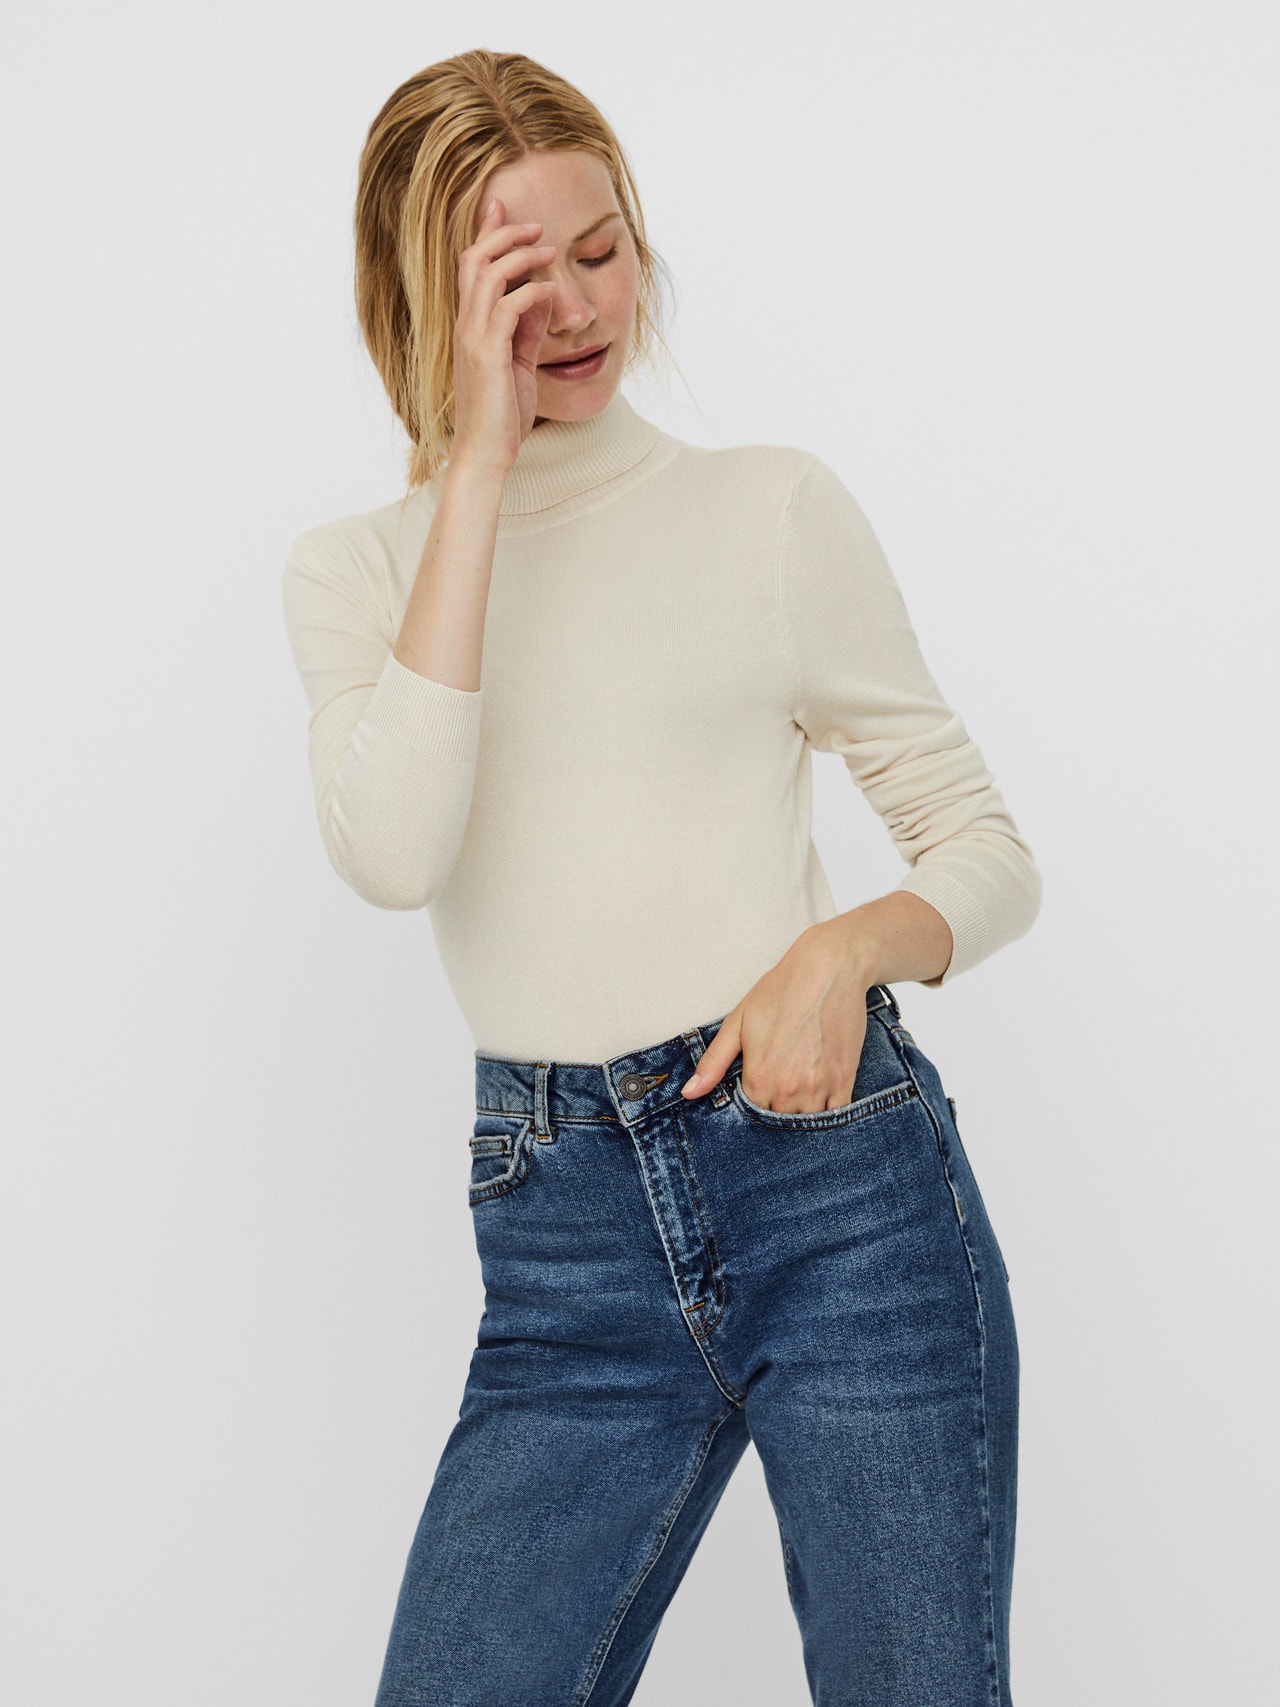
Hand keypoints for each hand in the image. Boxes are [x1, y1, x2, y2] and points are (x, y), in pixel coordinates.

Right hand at [450, 195, 556, 475]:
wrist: (485, 453)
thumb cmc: (501, 416)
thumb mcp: (518, 365)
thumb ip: (527, 331)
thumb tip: (542, 296)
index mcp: (469, 327)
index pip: (470, 267)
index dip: (484, 234)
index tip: (500, 207)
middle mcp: (465, 326)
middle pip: (474, 259)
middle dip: (504, 234)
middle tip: (536, 225)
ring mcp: (474, 339)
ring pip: (488, 274)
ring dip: (521, 256)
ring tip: (549, 250)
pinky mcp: (488, 354)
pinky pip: (509, 307)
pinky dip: (532, 293)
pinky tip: (551, 293)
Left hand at [681, 921, 872, 1112]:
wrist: (829, 970)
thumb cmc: (782, 991)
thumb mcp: (738, 1022)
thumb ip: (713, 1062)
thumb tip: (689, 1092)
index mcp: (759, 1076)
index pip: (750, 1116)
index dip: (752, 1107)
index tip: (756, 1093)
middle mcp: (788, 1089)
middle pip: (778, 1123)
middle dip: (776, 1113)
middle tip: (779, 1090)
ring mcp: (819, 1088)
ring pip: (806, 1124)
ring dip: (801, 1115)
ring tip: (799, 1092)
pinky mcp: (844, 1081)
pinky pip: (835, 1116)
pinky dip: (827, 1115)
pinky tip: (821, 1098)